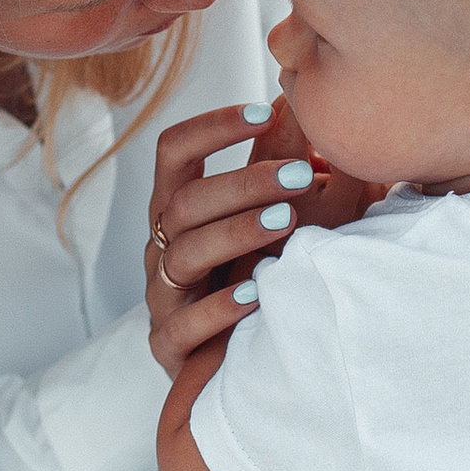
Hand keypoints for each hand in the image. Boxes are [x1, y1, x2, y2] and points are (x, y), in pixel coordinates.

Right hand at [144, 95, 358, 387]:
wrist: (237, 364)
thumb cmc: (255, 275)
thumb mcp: (265, 220)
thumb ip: (279, 170)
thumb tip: (308, 106)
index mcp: (178, 208)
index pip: (174, 152)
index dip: (212, 127)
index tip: (265, 112)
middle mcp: (161, 246)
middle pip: (183, 203)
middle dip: (241, 183)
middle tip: (299, 175)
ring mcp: (163, 296)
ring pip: (182, 256)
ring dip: (235, 233)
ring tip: (286, 222)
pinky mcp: (169, 346)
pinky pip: (182, 326)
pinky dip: (219, 309)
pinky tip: (258, 295)